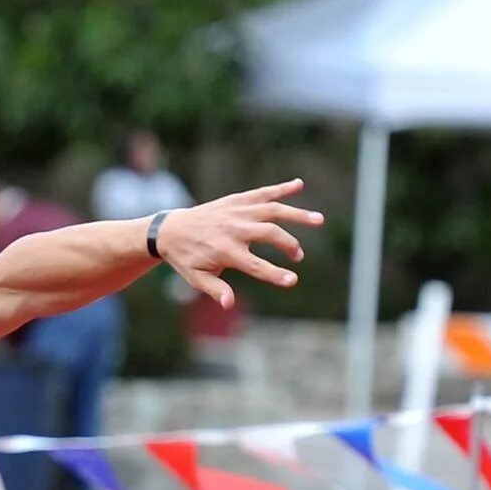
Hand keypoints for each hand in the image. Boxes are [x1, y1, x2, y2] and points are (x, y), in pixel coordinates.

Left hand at [154, 179, 321, 309]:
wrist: (171, 230)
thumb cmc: (187, 258)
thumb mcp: (196, 279)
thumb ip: (215, 289)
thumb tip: (229, 304)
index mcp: (225, 251)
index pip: (255, 265)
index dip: (274, 273)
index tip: (293, 280)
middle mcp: (234, 229)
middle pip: (269, 234)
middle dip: (288, 244)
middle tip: (298, 257)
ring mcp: (237, 212)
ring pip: (272, 210)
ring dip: (297, 214)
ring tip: (319, 220)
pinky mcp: (238, 200)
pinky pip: (262, 193)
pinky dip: (281, 188)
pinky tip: (299, 185)